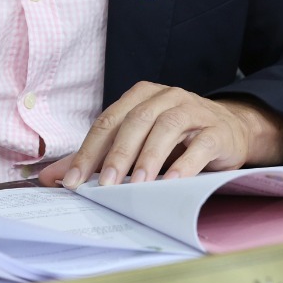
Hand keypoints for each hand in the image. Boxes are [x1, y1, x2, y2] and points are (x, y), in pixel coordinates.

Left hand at [39, 82, 282, 188]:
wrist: (230, 132)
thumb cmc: (177, 140)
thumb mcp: (134, 145)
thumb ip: (95, 159)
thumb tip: (52, 178)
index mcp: (141, 97)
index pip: (108, 122)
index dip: (88, 151)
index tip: (73, 182)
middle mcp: (166, 97)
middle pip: (136, 121)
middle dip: (118, 154)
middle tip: (106, 186)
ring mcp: (194, 110)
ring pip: (167, 128)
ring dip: (150, 157)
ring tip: (138, 184)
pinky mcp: (217, 130)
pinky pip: (199, 145)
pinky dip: (184, 164)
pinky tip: (171, 182)